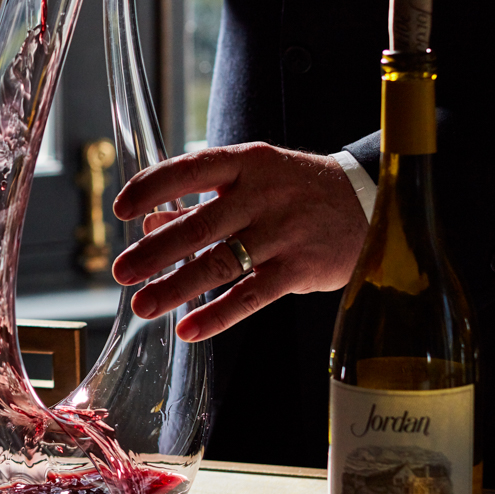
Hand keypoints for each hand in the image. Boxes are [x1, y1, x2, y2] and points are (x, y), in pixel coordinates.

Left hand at [110, 142, 368, 341]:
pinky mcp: (300, 268)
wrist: (373, 203)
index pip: (190, 169)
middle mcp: (263, 196)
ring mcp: (283, 233)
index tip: (120, 209)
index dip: (152, 188)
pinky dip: (218, 315)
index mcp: (247, 164)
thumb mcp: (253, 181)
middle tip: (120, 272)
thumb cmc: (298, 191)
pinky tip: (189, 329)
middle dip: (155, 252)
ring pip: (221, 264)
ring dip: (177, 287)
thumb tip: (148, 223)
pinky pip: (252, 296)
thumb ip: (200, 201)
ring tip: (143, 305)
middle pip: (200, 226)